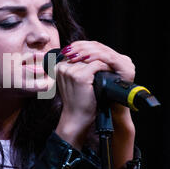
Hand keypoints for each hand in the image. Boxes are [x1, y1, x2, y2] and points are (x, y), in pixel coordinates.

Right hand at [56, 40, 135, 168]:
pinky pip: (97, 65)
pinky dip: (105, 68)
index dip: (89, 52)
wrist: (76, 117)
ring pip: (91, 58)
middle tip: (108, 60)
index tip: (100, 55)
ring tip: (111, 65)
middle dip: (97, 55)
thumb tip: (88, 55)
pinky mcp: (80, 76)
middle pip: (83, 52)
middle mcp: (61, 67)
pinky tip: (109, 72)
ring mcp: (70, 71)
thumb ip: (75, 68)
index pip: (76, 51)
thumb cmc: (76, 101)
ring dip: (103, 60)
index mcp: (58, 67)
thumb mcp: (72, 82)